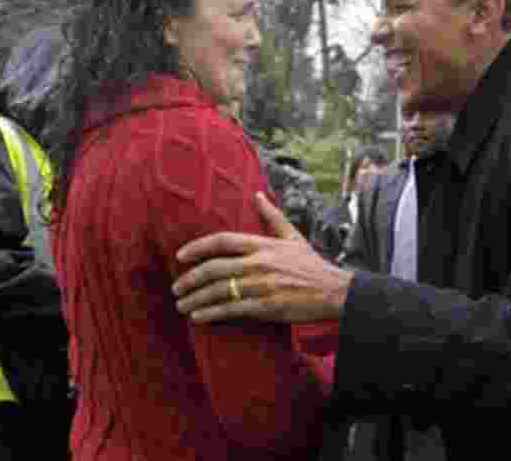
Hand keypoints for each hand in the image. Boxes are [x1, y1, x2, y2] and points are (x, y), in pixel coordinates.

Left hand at [172, 193, 351, 323]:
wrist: (334, 291)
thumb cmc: (312, 265)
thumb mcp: (293, 236)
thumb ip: (272, 216)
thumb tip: (258, 194)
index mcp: (264, 245)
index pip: (223, 241)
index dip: (198, 247)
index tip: (181, 255)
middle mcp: (259, 263)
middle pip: (215, 268)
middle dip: (190, 279)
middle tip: (176, 287)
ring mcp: (261, 285)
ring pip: (219, 290)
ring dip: (196, 298)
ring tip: (182, 305)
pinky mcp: (265, 306)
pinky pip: (232, 309)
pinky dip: (212, 313)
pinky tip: (198, 316)